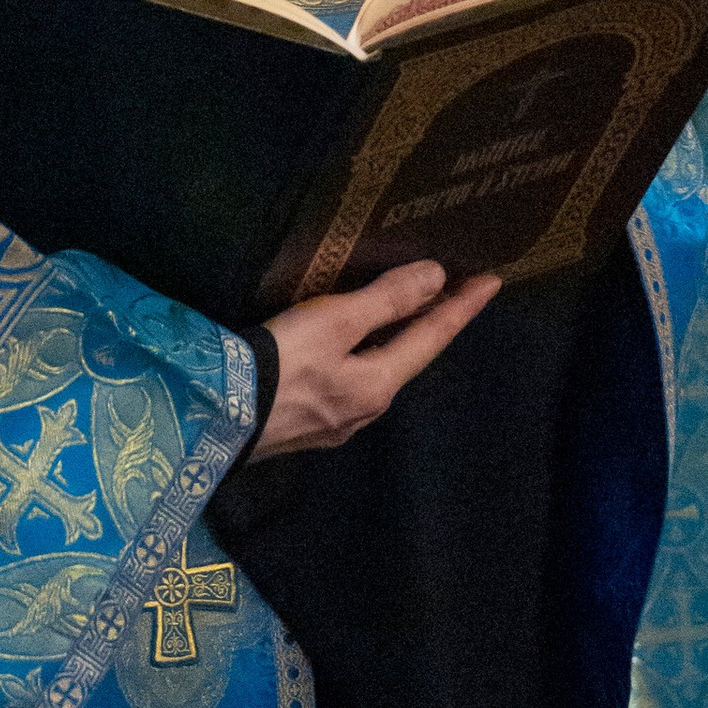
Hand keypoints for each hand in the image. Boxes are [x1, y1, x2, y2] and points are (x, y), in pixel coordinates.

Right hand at [252, 259, 499, 459]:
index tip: (493, 282)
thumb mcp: (334, 321)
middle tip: (448, 297)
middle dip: (427, 328)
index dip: (462, 307)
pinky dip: (358, 362)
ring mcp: (332, 426)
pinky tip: (342, 358)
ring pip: (374, 378)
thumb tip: (436, 277)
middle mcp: (365, 411)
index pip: (432, 338)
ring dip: (391, 347)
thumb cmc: (279, 365)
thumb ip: (385, 300)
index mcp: (379, 385)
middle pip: (406, 361)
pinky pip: (344, 389)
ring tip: (397, 322)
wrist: (214, 420)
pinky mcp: (300, 430)